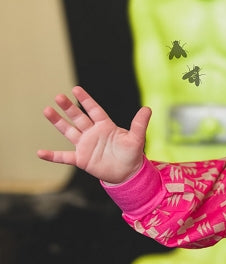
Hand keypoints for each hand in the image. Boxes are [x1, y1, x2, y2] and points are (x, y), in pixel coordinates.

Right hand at [37, 86, 151, 183]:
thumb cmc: (132, 154)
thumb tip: (147, 109)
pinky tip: (40, 153)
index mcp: (105, 126)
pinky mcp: (81, 159)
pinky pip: (64, 157)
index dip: (86, 100)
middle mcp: (92, 133)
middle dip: (69, 108)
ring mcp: (85, 145)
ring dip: (58, 122)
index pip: (94, 110)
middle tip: (59, 96)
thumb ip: (139, 124)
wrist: (127, 173)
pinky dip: (52, 156)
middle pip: (78, 117)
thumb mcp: (137, 139)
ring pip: (69, 131)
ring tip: (47, 110)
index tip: (76, 89)